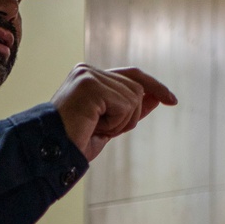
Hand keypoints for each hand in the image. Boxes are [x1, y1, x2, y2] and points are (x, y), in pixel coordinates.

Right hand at [50, 64, 176, 161]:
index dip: (154, 86)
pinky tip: (94, 126)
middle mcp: (88, 70)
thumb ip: (131, 109)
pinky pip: (125, 104)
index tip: (172, 101)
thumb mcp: (111, 125)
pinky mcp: (90, 85)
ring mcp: (88, 75)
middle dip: (129, 116)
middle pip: (137, 88)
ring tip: (95, 128)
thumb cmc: (74, 142)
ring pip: (134, 97)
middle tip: (101, 129)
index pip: (132, 75)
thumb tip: (157, 97)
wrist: (52, 153)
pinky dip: (116, 123)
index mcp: (89, 75)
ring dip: (121, 122)